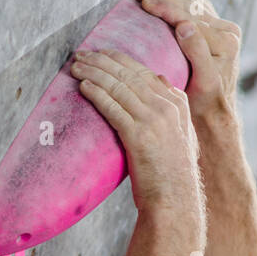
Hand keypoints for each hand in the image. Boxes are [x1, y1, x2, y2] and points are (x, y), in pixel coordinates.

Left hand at [70, 48, 200, 214]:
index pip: (144, 72)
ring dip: (94, 73)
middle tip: (81, 54)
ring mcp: (154, 120)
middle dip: (102, 61)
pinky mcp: (138, 136)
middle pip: (129, 74)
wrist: (174, 201)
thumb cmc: (171, 174)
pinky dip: (96, 94)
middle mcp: (167, 107)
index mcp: (177, 104)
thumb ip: (172, 107)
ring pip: (119, 87)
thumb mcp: (180, 134)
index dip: (120, 60)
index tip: (101, 53)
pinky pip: (112, 107)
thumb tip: (159, 78)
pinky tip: (83, 86)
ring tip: (76, 66)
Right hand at [131, 0, 241, 127]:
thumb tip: (183, 25)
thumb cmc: (205, 104)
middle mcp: (227, 31)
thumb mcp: (203, 82)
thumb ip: (197, 52)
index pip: (190, 16)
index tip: (143, 2)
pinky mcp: (216, 29)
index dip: (165, 7)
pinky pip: (196, 5)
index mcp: (225, 42)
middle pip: (191, 4)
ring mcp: (223, 28)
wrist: (215, 112)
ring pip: (192, 1)